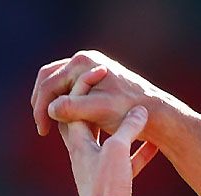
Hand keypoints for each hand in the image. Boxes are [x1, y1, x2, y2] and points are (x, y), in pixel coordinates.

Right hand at [32, 50, 166, 153]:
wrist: (158, 112)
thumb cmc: (130, 111)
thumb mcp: (100, 110)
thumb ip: (74, 108)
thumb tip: (51, 109)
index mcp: (83, 62)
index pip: (49, 83)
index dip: (42, 108)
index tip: (43, 130)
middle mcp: (86, 60)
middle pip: (49, 79)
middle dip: (42, 103)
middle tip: (42, 127)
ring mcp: (91, 68)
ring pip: (60, 85)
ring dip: (52, 104)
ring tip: (51, 126)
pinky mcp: (97, 79)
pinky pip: (72, 89)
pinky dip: (65, 104)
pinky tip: (67, 122)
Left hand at [59, 67, 155, 195]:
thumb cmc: (108, 186)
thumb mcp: (117, 151)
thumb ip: (127, 129)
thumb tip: (140, 110)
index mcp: (79, 142)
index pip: (76, 105)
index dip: (88, 86)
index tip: (104, 71)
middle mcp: (84, 153)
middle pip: (89, 121)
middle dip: (100, 105)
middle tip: (115, 89)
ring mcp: (99, 169)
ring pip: (110, 141)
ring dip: (124, 128)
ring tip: (139, 115)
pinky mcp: (114, 183)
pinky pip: (128, 161)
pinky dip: (140, 152)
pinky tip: (155, 146)